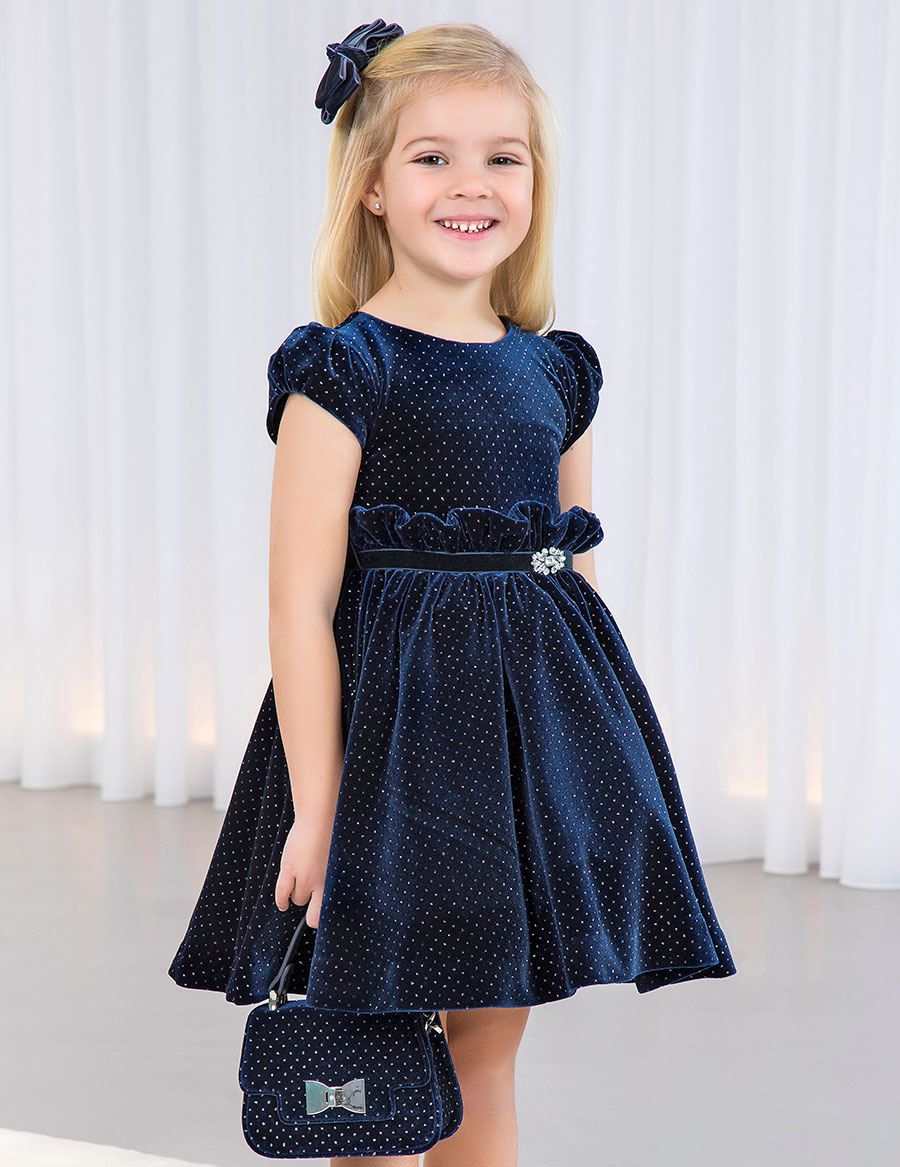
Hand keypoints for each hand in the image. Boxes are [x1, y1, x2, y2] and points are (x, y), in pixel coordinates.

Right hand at [274, 811, 334, 927]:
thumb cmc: (333, 837)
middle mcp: (321, 882)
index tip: (322, 915)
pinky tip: (283, 905)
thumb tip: (333, 891)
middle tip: (312, 901)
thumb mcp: (339, 861)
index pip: (328, 912)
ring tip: (303, 883)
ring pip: (298, 898)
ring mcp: (304, 877)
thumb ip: (334, 878)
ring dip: (299, 893)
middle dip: (312, 907)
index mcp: (335, 881)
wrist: (320, 817)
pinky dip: (282, 901)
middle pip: (312, 908)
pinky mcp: (289, 869)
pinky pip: (282, 892)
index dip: (323, 917)